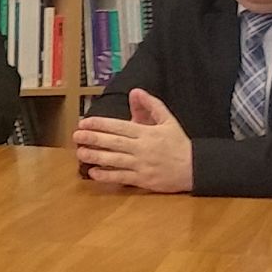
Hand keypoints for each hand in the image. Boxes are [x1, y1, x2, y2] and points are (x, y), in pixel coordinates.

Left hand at [73, 89, 193, 192]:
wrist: (195, 168)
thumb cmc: (178, 143)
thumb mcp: (168, 120)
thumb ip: (151, 105)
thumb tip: (135, 91)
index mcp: (146, 133)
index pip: (119, 127)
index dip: (100, 124)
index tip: (85, 122)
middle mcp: (141, 148)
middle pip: (113, 143)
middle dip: (93, 138)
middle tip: (76, 136)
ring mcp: (141, 165)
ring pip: (114, 160)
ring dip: (96, 156)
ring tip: (80, 153)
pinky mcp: (142, 180)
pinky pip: (121, 178)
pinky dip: (107, 176)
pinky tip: (93, 173)